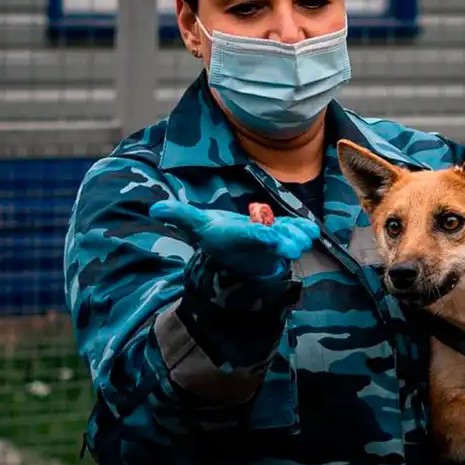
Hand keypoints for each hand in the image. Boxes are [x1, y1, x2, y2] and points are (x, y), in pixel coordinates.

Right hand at [149, 200, 320, 278]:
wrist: (234, 255)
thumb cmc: (218, 236)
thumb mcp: (197, 224)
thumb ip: (179, 215)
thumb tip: (155, 209)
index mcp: (235, 238)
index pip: (247, 237)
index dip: (260, 236)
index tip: (271, 238)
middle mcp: (254, 245)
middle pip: (273, 244)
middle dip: (284, 242)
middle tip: (295, 242)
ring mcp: (271, 245)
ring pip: (289, 243)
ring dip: (297, 238)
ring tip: (305, 234)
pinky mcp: (284, 241)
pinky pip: (297, 237)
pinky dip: (304, 233)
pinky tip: (310, 229)